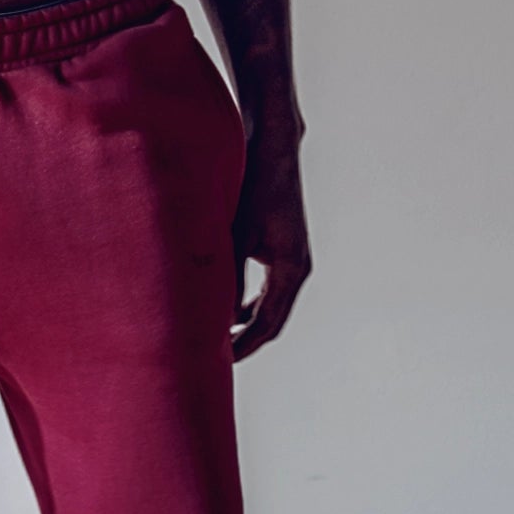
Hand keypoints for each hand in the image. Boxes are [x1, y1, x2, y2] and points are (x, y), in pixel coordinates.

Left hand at [230, 153, 309, 361]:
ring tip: (219, 340)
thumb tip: (216, 315)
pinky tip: (228, 310)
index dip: (244, 345)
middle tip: (217, 360)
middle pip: (272, 321)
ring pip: (271, 306)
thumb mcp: (237, 234)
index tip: (221, 362)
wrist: (273, 152)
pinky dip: (250, 304)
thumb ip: (228, 276)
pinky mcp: (284, 250)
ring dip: (248, 324)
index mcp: (290, 269)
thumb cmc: (254, 188)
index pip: (267, 323)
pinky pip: (269, 290)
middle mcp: (297, 268)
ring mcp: (293, 260)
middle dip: (247, 341)